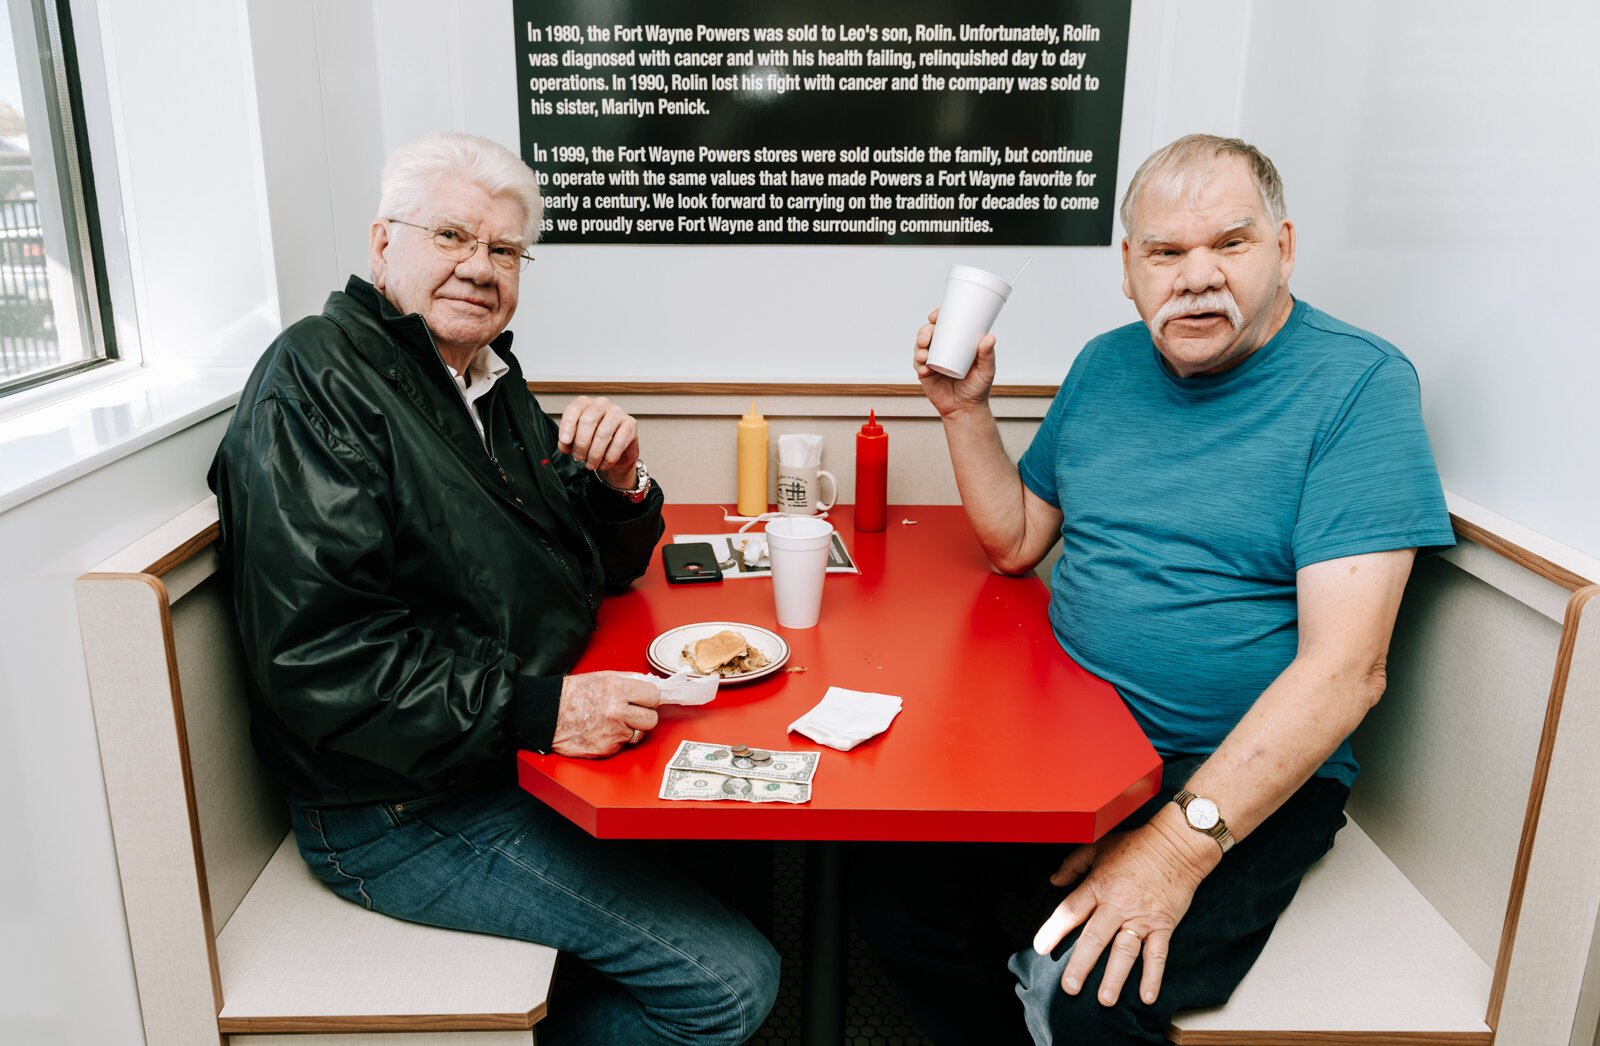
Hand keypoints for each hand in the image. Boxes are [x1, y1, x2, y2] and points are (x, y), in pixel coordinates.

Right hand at [551, 671, 659, 757]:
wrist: (549, 715)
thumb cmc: (571, 695)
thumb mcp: (602, 677)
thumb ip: (628, 680)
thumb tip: (647, 684)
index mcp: (617, 690)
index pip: (654, 696)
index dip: (650, 699)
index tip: (646, 700)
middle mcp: (617, 711)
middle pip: (652, 719)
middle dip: (644, 716)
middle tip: (633, 713)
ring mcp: (613, 732)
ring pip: (639, 734)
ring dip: (631, 729)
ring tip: (615, 722)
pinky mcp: (607, 749)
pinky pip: (622, 745)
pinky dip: (616, 740)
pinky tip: (604, 731)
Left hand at [558, 396, 640, 487]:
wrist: (616, 450)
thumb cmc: (594, 440)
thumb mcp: (576, 440)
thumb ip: (567, 441)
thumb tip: (564, 445)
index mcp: (585, 403)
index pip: (574, 410)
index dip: (567, 426)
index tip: (565, 441)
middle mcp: (601, 404)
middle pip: (588, 420)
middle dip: (581, 443)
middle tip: (579, 457)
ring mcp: (617, 412)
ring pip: (603, 433)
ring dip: (595, 453)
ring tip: (591, 464)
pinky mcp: (630, 424)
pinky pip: (618, 442)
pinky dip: (609, 457)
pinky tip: (604, 463)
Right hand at [912, 307, 997, 418]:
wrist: (966, 409)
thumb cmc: (978, 387)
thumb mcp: (986, 370)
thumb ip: (987, 355)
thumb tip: (989, 338)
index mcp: (956, 342)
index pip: (945, 324)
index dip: (937, 317)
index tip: (935, 316)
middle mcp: (943, 348)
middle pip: (928, 333)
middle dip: (923, 332)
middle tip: (926, 338)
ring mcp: (932, 360)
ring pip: (920, 347)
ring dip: (918, 347)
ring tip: (924, 355)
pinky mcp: (925, 373)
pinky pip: (918, 365)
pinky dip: (919, 365)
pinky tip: (924, 368)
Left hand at [1031, 808, 1219, 1006]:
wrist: (1177, 844)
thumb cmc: (1136, 845)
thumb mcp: (1098, 847)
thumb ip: (1073, 864)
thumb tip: (1054, 880)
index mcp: (1098, 886)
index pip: (1071, 911)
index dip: (1054, 930)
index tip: (1040, 948)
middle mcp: (1117, 905)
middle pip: (1095, 938)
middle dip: (1081, 965)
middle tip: (1069, 988)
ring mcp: (1141, 917)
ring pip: (1125, 951)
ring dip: (1115, 977)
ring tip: (1105, 999)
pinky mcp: (1163, 925)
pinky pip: (1157, 954)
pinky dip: (1153, 976)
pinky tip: (1146, 996)